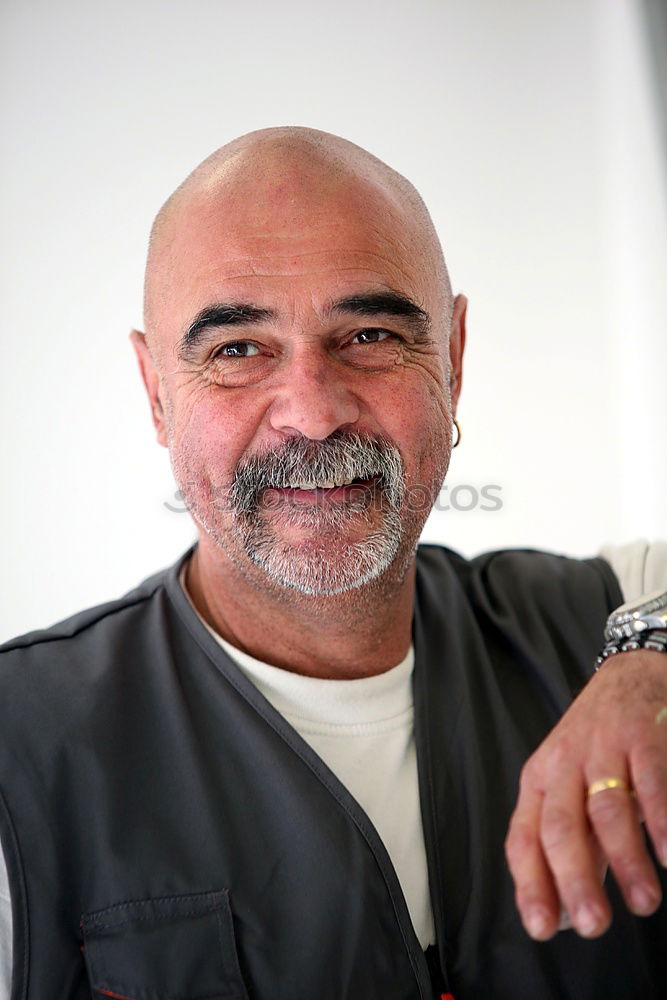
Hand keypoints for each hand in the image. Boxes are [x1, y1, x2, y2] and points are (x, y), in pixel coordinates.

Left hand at [505, 650, 666, 939]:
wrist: (630, 675)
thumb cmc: (597, 745)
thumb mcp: (570, 788)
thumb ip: (569, 845)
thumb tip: (559, 913)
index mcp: (539, 783)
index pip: (524, 837)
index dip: (530, 884)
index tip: (542, 928)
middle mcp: (564, 766)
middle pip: (561, 828)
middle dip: (575, 881)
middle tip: (593, 926)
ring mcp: (603, 750)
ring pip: (606, 809)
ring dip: (626, 861)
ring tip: (643, 903)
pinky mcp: (642, 737)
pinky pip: (651, 781)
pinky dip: (660, 819)